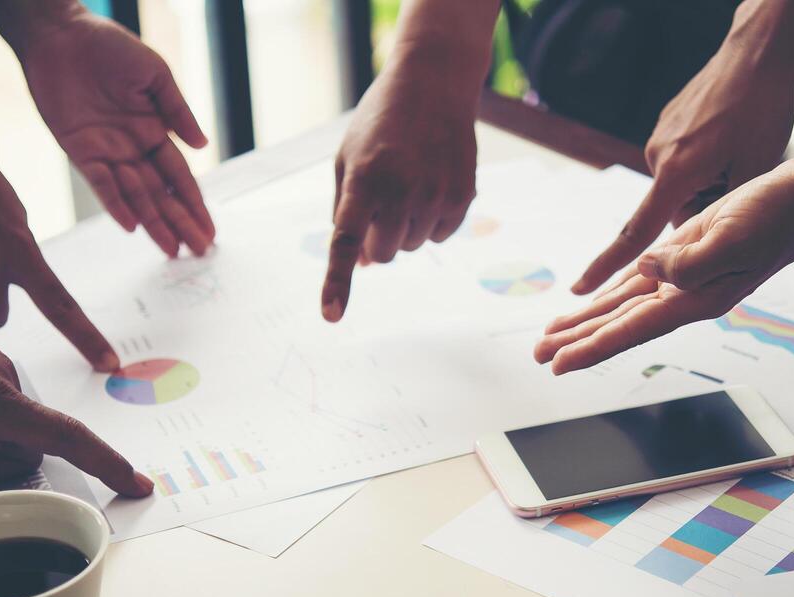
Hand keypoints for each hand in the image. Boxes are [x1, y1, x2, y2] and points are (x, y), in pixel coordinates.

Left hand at [17, 11, 213, 257]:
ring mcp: (107, 153)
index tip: (209, 230)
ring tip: (172, 249)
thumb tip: (203, 146)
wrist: (61, 34)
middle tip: (199, 251)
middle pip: (161, 194)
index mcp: (154, 131)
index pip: (179, 176)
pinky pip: (101, 184)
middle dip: (181, 223)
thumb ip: (178, 111)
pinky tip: (133, 226)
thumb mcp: (155, 75)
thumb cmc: (109, 46)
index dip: (195, 203)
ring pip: (136, 196)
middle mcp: (132, 148)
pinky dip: (116, 204)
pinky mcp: (79, 151)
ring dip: (154, 223)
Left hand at [321, 50, 478, 321]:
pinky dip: (430, 221)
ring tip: (407, 182)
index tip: (331, 316)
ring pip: (412, 245)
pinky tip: (430, 184)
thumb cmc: (380, 123)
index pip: (345, 241)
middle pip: (383, 254)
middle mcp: (402, 190)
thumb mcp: (347, 158)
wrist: (434, 84)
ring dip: (404, 227)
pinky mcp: (463, 197)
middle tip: (379, 205)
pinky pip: (440, 234)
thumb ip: (345, 211)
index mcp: (364, 179)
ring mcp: (436, 194)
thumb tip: (360, 264)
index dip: (338, 282)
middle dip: (376, 240)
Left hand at [537, 155, 793, 373]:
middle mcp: (687, 295)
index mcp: (697, 298)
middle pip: (619, 325)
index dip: (592, 348)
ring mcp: (686, 277)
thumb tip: (648, 271)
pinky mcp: (686, 254)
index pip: (631, 330)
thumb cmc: (779, 215)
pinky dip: (612, 295)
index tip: (559, 364)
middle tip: (539, 356)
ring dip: (587, 321)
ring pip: (623, 306)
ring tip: (551, 336)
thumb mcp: (733, 237)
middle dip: (578, 341)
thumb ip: (689, 262)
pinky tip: (591, 304)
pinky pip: (639, 282)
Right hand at [572, 41, 793, 293]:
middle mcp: (659, 157)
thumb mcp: (754, 169)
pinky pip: (684, 161)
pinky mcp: (669, 126)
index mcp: (676, 174)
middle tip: (741, 177)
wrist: (756, 51)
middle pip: (675, 210)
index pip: (636, 234)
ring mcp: (661, 139)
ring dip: (709, 181)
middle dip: (705, 207)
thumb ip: (722, 214)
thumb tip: (699, 239)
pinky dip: (706, 160)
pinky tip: (730, 136)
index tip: (581, 288)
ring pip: (683, 185)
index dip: (607, 266)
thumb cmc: (761, 107)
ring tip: (740, 150)